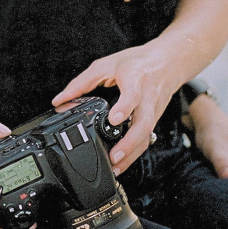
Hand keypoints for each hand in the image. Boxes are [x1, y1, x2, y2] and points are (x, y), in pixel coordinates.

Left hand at [55, 42, 185, 172]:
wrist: (167, 62)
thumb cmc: (136, 62)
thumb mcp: (105, 65)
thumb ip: (81, 83)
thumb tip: (59, 100)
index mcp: (135, 79)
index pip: (132, 95)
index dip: (124, 108)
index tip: (113, 120)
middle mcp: (147, 96)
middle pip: (144, 123)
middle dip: (129, 143)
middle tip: (113, 156)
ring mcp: (154, 110)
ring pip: (147, 135)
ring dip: (132, 154)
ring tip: (115, 166)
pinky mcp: (155, 119)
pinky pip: (147, 138)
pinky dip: (135, 151)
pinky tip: (123, 161)